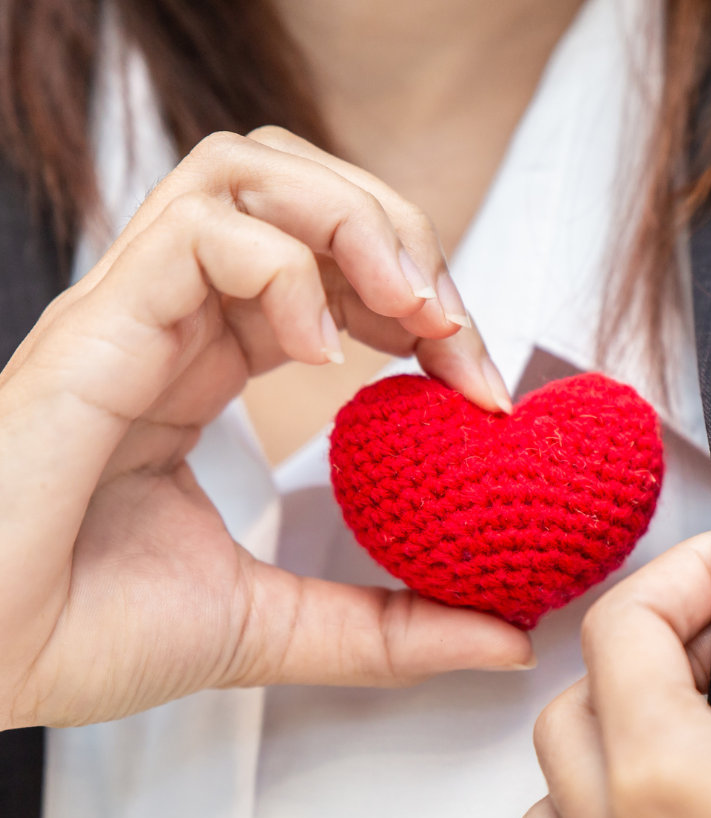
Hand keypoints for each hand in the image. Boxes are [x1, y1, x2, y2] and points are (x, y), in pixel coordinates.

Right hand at [0, 126, 530, 730]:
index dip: (425, 307)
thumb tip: (509, 638)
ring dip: (357, 223)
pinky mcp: (96, 330)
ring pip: (248, 170)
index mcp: (204, 365)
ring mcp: (130, 314)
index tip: (482, 388)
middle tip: (458, 334)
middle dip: (406, 241)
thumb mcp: (278, 628)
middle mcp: (171, 321)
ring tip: (412, 311)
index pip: (331, 273)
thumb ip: (392, 629)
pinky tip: (324, 352)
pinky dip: (285, 267)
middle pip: (300, 190)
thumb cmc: (85, 634)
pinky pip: (200, 232)